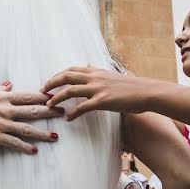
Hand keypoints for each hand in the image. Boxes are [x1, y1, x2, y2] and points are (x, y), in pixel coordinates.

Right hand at [0, 83, 63, 154]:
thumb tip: (10, 85)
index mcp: (4, 97)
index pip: (29, 96)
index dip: (45, 97)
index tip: (56, 97)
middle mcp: (6, 110)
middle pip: (33, 111)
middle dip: (50, 112)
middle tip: (63, 113)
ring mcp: (1, 124)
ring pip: (27, 128)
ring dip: (42, 133)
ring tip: (55, 137)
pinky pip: (13, 142)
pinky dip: (24, 147)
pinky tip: (34, 151)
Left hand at [41, 67, 158, 120]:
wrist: (148, 92)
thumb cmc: (134, 88)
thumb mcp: (115, 77)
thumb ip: (102, 75)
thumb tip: (94, 70)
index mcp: (97, 71)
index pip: (72, 69)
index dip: (58, 75)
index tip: (50, 81)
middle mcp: (95, 77)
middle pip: (66, 76)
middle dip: (51, 83)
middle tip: (42, 91)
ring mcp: (98, 88)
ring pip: (70, 90)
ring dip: (57, 98)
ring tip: (49, 105)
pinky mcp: (103, 101)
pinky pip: (82, 108)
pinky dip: (72, 113)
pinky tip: (68, 119)